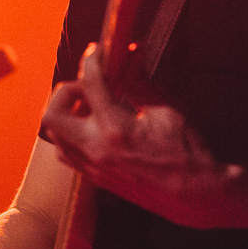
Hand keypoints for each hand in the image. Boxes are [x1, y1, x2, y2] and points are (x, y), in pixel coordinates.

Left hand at [39, 44, 237, 226]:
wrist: (194, 196)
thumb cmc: (187, 155)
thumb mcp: (166, 110)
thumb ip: (140, 81)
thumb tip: (132, 54)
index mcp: (116, 130)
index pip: (89, 84)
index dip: (91, 60)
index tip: (98, 52)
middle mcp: (96, 150)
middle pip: (53, 114)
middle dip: (66, 92)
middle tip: (87, 85)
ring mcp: (93, 167)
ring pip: (55, 135)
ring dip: (67, 114)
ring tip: (91, 105)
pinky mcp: (95, 178)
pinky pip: (67, 153)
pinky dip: (72, 135)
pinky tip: (95, 128)